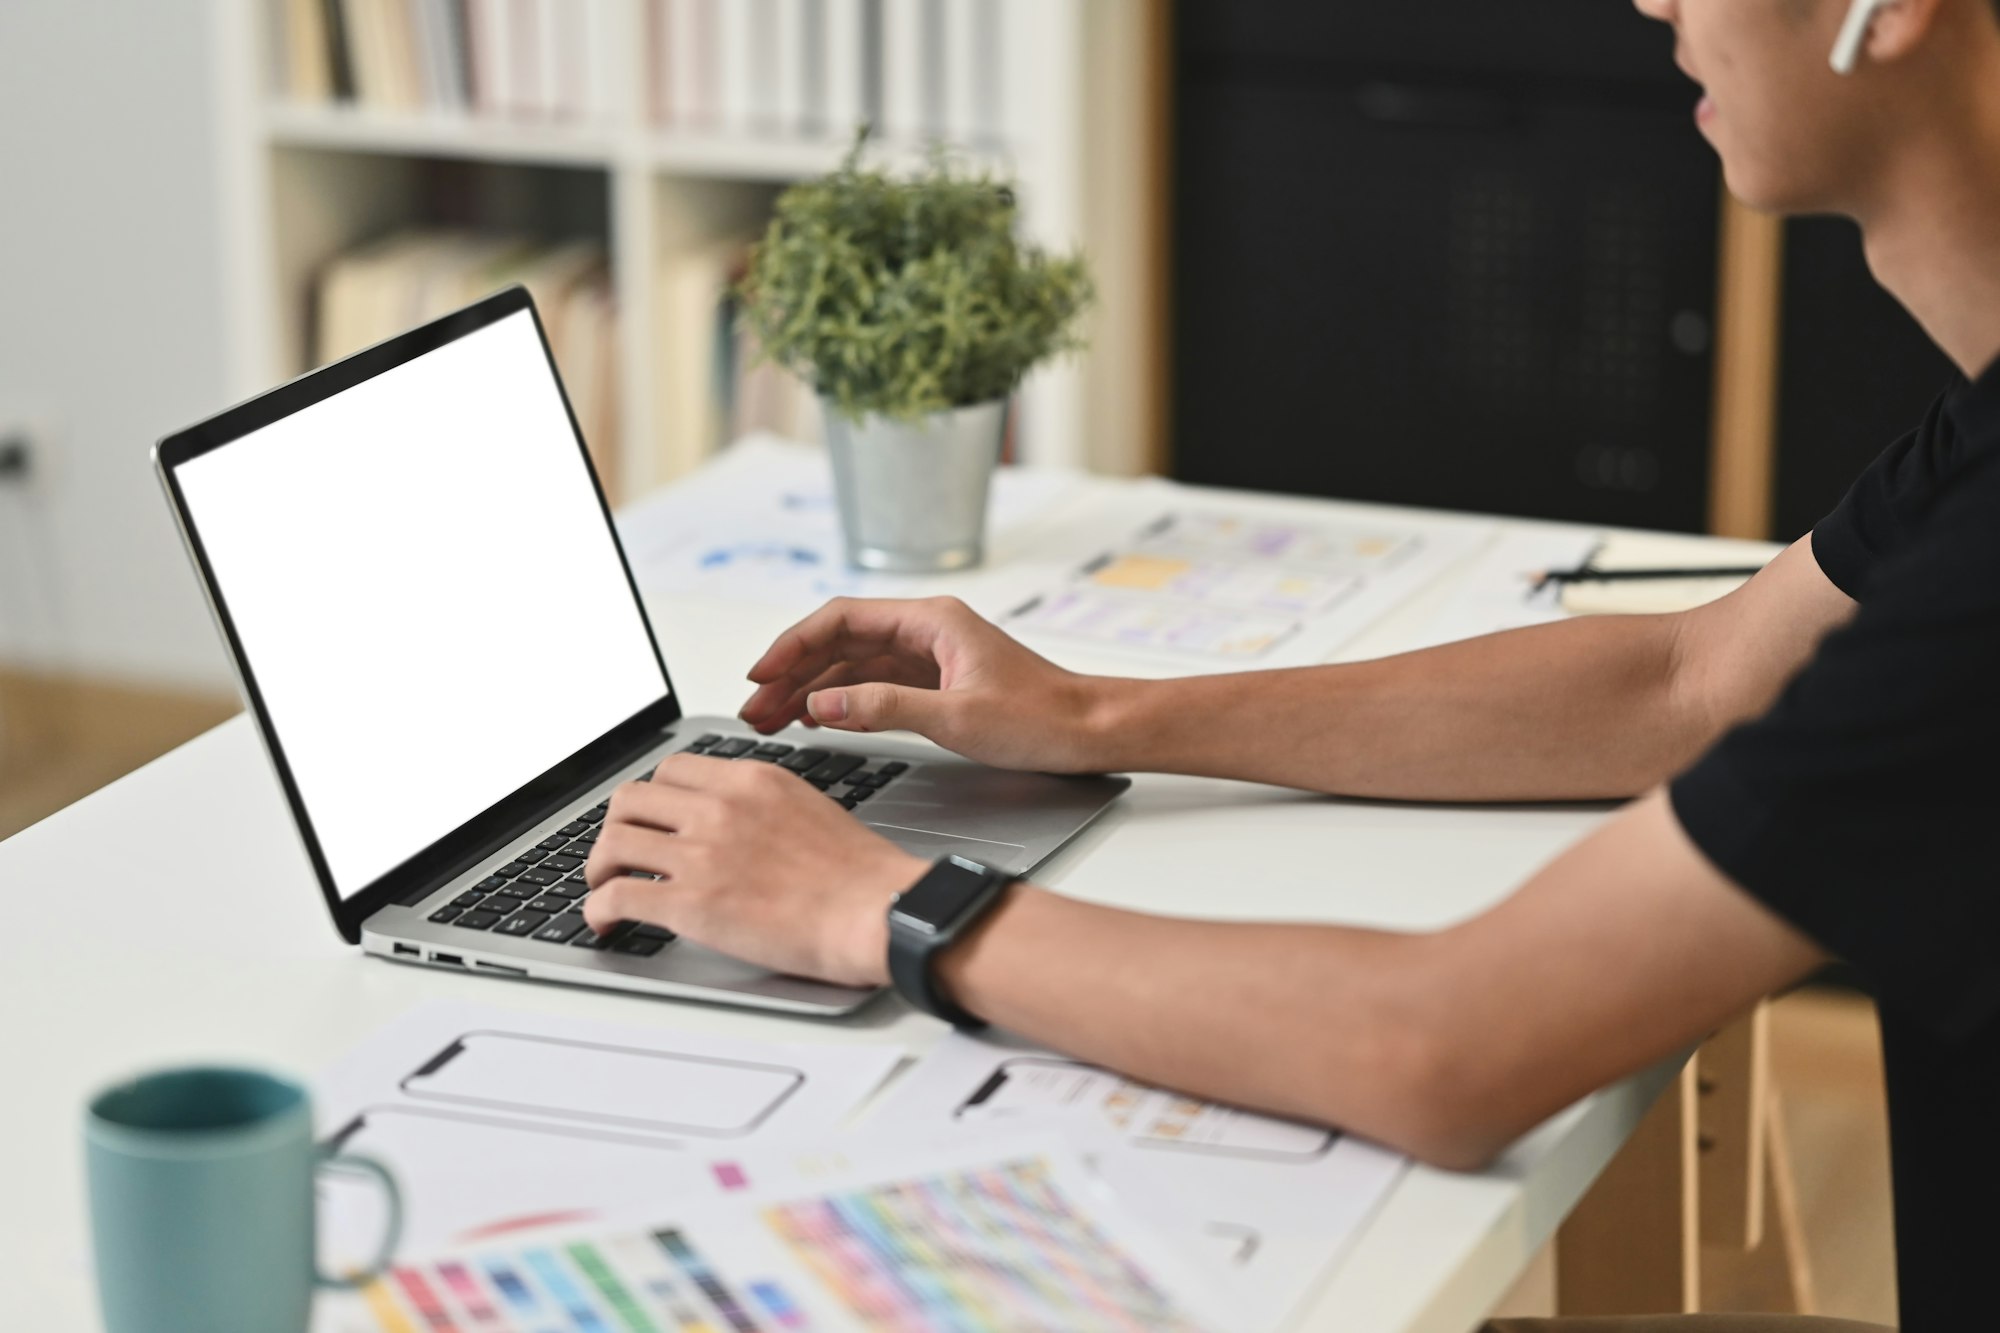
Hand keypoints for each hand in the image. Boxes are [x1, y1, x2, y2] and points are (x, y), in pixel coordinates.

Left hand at [582, 753, 927, 986]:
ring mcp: (702, 854)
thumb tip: (737, 825)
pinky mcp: (692, 904)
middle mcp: (719, 808)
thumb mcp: (810, 808)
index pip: (672, 769)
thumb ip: (762, 807)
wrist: (878, 913)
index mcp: (750, 780)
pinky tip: (604, 922)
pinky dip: (598, 910)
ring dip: (598, 868)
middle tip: (618, 852)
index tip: (649, 819)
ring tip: (602, 887)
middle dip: (616, 828)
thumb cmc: (861, 876)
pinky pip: (618, 897)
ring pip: (613, 844)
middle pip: (631, 799)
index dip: (651, 797)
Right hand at [738, 596, 1120, 771]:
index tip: (761, 675)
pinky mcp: (939, 683)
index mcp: (932, 620)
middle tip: (754, 709)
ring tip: (772, 720)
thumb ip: (885, 709)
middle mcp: (929, 630)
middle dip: (793, 673)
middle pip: (841, 642)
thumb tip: (825, 703)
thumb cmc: (1043, 718)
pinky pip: (875, 684)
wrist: (1093, 731)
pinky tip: (817, 718)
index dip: (793, 645)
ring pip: (854, 665)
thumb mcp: (958, 718)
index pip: (842, 619)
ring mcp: (933, 656)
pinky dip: (842, 700)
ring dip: (812, 689)